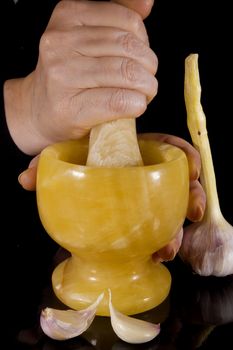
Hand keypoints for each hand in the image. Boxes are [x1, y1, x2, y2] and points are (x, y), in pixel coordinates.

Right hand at [4, 0, 156, 154]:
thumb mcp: (87, 38)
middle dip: (148, 68)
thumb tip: (147, 2)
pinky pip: (119, 100)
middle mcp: (61, 42)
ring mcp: (62, 75)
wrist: (39, 111)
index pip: (127, 21)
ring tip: (142, 94)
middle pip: (129, 48)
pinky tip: (134, 106)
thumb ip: (116, 18)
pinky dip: (136, 104)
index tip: (140, 59)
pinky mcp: (70, 106)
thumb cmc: (69, 76)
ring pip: (127, 73)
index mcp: (68, 16)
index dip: (145, 43)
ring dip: (146, 87)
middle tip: (146, 81)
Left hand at [18, 133, 205, 263]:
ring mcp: (147, 200)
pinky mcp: (142, 222)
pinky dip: (160, 243)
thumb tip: (24, 178)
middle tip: (191, 213)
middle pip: (180, 182)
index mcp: (135, 150)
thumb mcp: (63, 158)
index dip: (185, 156)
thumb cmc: (74, 164)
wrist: (72, 186)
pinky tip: (154, 256)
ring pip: (173, 211)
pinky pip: (159, 231)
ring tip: (166, 249)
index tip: (190, 169)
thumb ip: (47, 164)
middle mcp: (146, 175)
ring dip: (176, 231)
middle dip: (192, 197)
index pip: (168, 146)